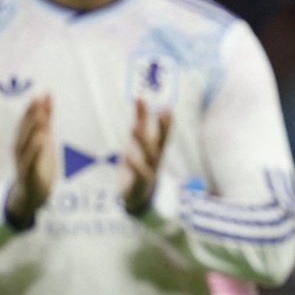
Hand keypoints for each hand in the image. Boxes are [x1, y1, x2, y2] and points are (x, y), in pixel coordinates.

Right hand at [6, 95, 54, 227]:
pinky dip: (35, 151)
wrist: (30, 195)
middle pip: (25, 131)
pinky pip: (31, 162)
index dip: (32, 110)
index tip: (39, 95)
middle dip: (31, 116)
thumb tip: (47, 97)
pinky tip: (41, 141)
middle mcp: (21, 151)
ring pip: (26, 145)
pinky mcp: (29, 176)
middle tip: (38, 100)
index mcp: (24, 142)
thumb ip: (45, 120)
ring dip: (32, 130)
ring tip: (41, 117)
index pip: (26, 123)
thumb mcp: (44, 140)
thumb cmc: (37, 164)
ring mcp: (23, 163)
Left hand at [121, 98, 171, 214]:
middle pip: (160, 142)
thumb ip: (141, 121)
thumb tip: (140, 97)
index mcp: (156, 149)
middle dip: (163, 128)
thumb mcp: (139, 141)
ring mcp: (149, 171)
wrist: (138, 196)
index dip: (166, 121)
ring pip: (148, 156)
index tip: (168, 107)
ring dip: (142, 142)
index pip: (164, 133)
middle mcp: (155, 159)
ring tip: (135, 127)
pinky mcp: (138, 183)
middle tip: (164, 112)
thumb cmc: (139, 164)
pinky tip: (126, 153)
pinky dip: (134, 164)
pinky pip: (138, 174)